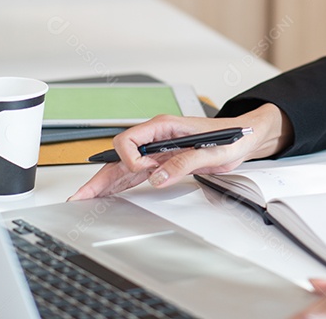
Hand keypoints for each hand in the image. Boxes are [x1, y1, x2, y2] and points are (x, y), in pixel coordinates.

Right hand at [67, 103, 291, 200]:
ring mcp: (158, 151)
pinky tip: (108, 195)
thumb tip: (159, 177)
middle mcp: (157, 137)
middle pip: (120, 156)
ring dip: (105, 183)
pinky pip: (136, 174)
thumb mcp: (211, 151)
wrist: (244, 137)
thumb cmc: (230, 136)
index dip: (131, 157)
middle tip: (81, 196)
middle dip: (100, 175)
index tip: (145, 170)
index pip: (130, 138)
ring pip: (123, 167)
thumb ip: (184, 162)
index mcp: (165, 127)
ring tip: (85, 200)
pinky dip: (120, 185)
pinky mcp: (163, 162)